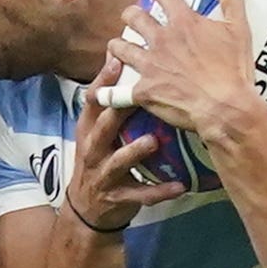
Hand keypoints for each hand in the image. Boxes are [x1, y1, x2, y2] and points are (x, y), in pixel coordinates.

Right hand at [65, 57, 183, 230]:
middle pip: (102, 128)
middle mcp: (92, 150)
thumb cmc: (100, 160)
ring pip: (118, 162)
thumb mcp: (96, 131)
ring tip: (153, 141)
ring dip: (134, 151)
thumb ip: (108, 100)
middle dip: (115, 114)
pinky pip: (141, 195)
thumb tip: (118, 57)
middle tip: (137, 97)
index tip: (117, 61)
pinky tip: (180, 187)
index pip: (92, 102)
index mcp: (88, 130)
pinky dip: (159, 191)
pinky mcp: (118, 198)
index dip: (102, 82)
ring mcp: (103, 175)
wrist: (87, 210)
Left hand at [105, 0, 266, 147]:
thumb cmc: (233, 71)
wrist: (224, 106)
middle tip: (131, 17)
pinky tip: (100, 94)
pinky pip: (117, 92)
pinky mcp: (144, 91)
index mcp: (184, 23)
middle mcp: (162, 39)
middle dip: (131, 15)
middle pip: (135, 18)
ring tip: (115, 47)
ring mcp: (150, 65)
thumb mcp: (239, 29)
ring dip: (117, 46)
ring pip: (121, 48)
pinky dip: (108, 93)